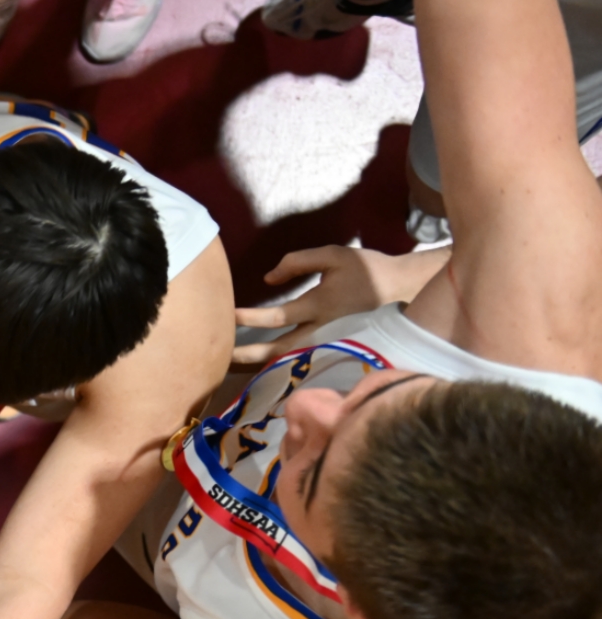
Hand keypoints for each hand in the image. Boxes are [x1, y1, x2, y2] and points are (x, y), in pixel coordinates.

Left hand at [233, 245, 449, 363]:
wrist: (396, 286)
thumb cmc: (363, 268)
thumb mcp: (332, 255)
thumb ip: (297, 262)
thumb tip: (268, 279)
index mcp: (319, 306)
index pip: (278, 317)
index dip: (252, 318)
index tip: (228, 314)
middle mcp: (320, 328)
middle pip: (279, 349)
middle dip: (249, 354)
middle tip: (221, 355)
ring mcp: (325, 339)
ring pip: (287, 357)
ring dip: (259, 362)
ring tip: (230, 364)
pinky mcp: (328, 342)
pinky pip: (297, 354)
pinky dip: (275, 360)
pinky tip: (255, 362)